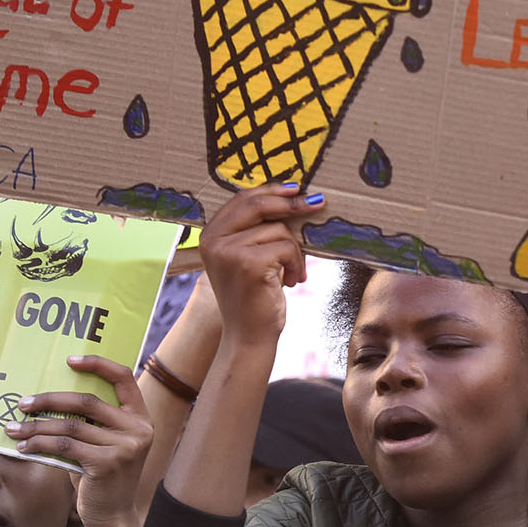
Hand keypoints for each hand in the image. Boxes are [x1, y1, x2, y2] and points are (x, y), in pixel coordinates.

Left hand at [9, 355, 154, 526]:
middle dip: (49, 400)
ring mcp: (125, 446)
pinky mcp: (107, 463)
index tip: (69, 360)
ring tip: (13, 428)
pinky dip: (40, 444)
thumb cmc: (101, 477)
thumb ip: (88, 423)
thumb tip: (46, 401)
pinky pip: (65, 446)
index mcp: (140, 417)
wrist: (113, 516)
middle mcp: (138, 428)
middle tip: (23, 403)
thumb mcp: (102, 444)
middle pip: (86, 401)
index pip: (124, 377)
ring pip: (70, 426)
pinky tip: (24, 448)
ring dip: (36, 426)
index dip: (97, 364)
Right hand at [199, 184, 321, 342]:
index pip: (242, 199)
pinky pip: (286, 247)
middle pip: (257, 204)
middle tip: (318, 204)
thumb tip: (293, 196)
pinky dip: (297, 264)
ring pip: (278, 229)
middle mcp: (213, 241)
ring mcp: (228, 251)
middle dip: (291, 203)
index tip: (296, 190)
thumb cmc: (254, 297)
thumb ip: (256, 229)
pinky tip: (291, 282)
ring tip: (292, 273)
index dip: (271, 190)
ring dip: (295, 252)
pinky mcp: (248, 263)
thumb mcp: (248, 257)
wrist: (248, 336)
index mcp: (209, 235)